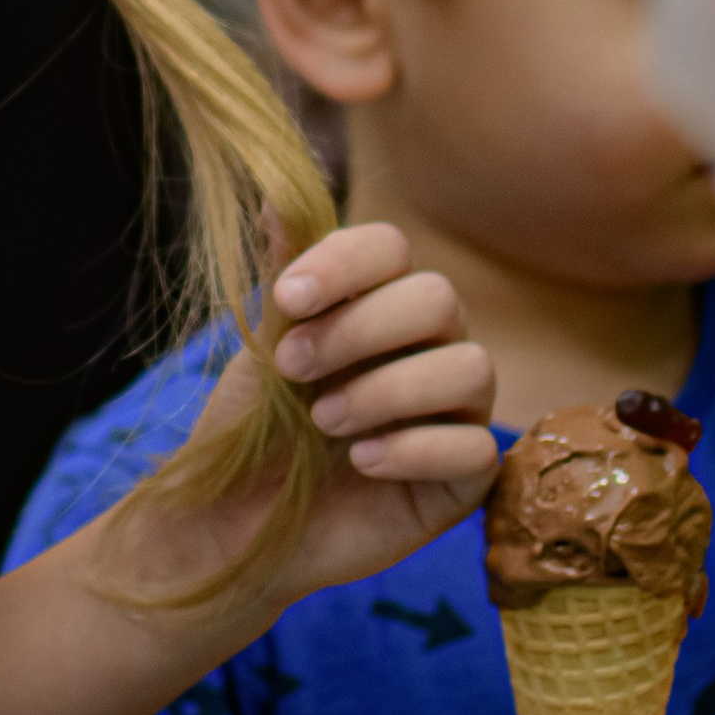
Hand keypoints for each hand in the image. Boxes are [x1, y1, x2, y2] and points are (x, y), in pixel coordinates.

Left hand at [182, 222, 497, 614]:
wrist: (238, 522)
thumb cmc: (254, 429)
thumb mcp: (262, 348)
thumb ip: (283, 277)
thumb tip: (275, 191)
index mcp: (377, 304)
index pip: (393, 248)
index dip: (347, 262)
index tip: (289, 297)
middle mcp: (429, 348)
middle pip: (439, 298)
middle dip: (361, 329)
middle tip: (294, 367)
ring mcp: (455, 412)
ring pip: (473, 367)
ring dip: (389, 389)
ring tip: (325, 421)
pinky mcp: (465, 479)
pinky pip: (476, 449)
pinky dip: (416, 449)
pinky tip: (362, 462)